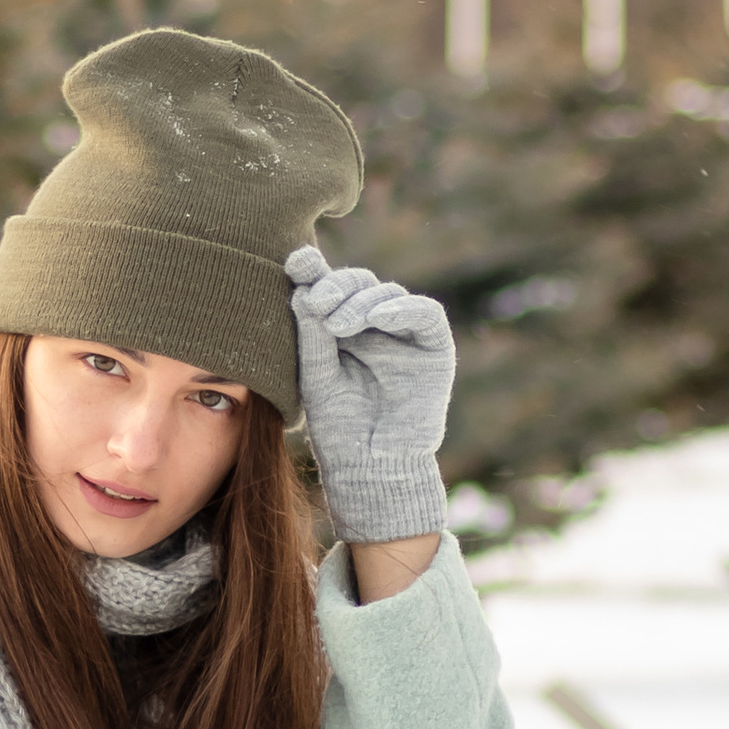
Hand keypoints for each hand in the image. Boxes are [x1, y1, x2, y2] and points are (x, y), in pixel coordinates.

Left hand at [283, 247, 454, 547]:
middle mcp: (373, 325)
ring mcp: (404, 333)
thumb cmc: (339, 426)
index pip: (328, 287)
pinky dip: (400, 309)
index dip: (313, 271)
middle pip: (357, 283)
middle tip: (317, 302)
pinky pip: (424, 313)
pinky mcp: (433, 345)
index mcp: (340, 328)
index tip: (294, 261)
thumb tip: (301, 287)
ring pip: (386, 293)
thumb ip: (311, 333)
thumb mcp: (316, 374)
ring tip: (338, 323)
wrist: (370, 466)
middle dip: (336, 286)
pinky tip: (376, 317)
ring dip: (360, 301)